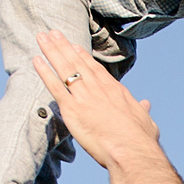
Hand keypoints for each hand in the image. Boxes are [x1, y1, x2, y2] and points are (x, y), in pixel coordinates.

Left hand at [29, 32, 158, 170]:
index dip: (82, 56)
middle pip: (77, 62)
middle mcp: (98, 88)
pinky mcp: (72, 109)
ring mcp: (84, 97)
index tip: (74, 46)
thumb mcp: (146, 121)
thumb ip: (142, 110)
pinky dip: (44, 72)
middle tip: (52, 33)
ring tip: (41, 37)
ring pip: (65, 68)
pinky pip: (55, 86)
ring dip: (51, 51)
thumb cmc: (140, 140)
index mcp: (115, 90)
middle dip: (63, 46)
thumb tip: (146, 104)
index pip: (95, 68)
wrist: (131, 150)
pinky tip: (36, 60)